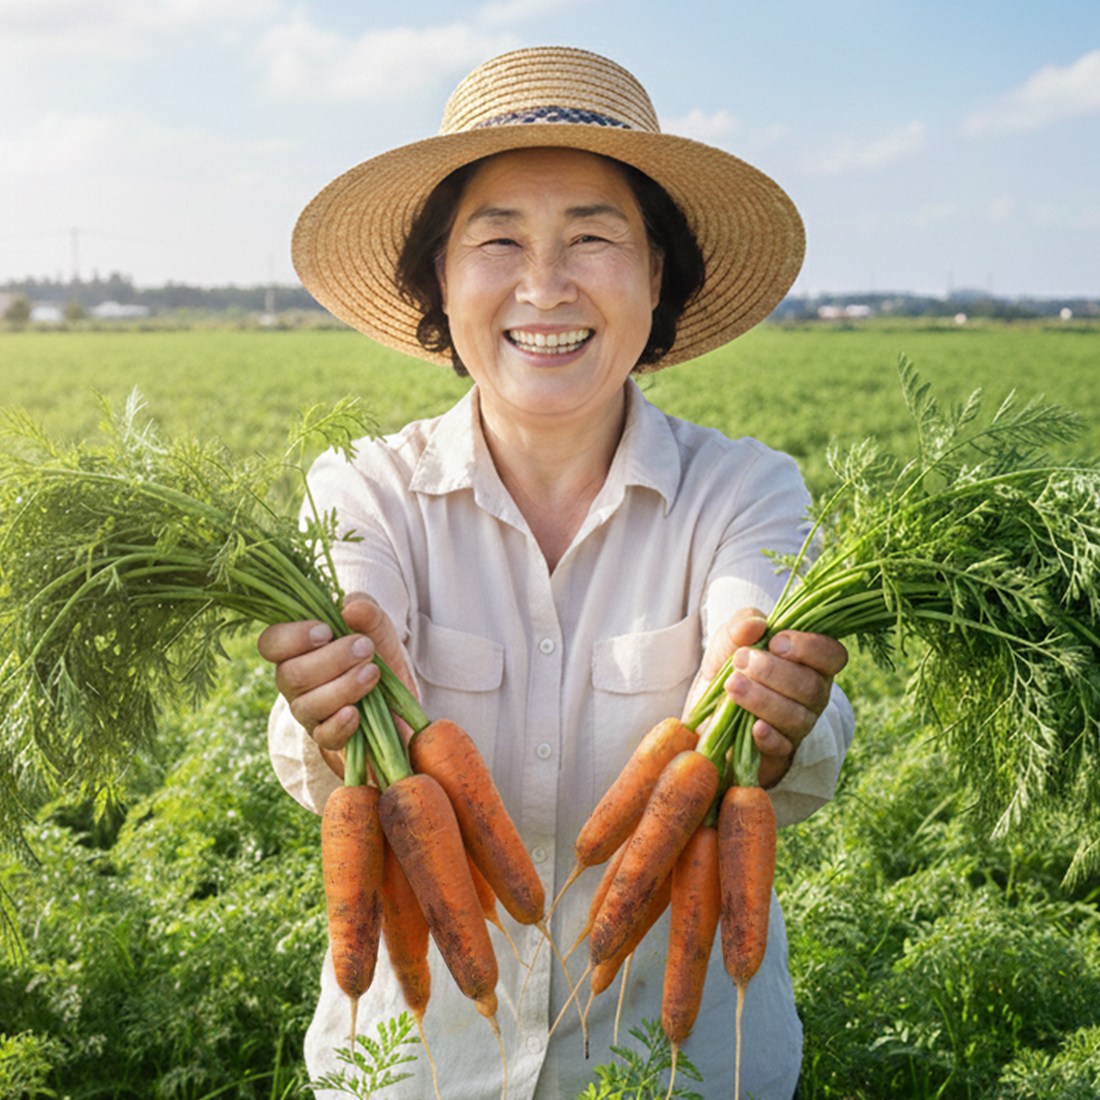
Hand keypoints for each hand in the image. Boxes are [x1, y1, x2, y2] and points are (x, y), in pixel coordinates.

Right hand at [257, 593, 413, 771]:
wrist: (399, 697)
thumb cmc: (377, 654)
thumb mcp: (377, 626)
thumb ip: (366, 610)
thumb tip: (350, 607)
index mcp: (297, 649)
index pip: (271, 643)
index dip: (292, 637)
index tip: (327, 631)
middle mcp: (294, 681)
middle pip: (291, 675)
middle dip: (332, 659)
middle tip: (365, 648)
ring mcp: (309, 711)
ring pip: (307, 705)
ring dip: (343, 686)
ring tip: (372, 673)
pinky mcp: (329, 737)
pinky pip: (324, 736)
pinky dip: (340, 724)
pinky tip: (356, 712)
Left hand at [688, 607, 847, 786]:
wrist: (707, 709)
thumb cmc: (731, 667)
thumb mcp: (730, 639)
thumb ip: (742, 625)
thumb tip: (757, 624)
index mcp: (810, 663)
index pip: (833, 654)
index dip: (810, 647)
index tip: (775, 641)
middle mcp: (812, 695)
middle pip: (811, 686)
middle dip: (774, 671)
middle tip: (740, 660)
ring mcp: (798, 725)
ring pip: (796, 716)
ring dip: (763, 699)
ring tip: (732, 685)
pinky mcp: (779, 752)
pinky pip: (783, 747)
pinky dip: (769, 737)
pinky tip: (753, 726)